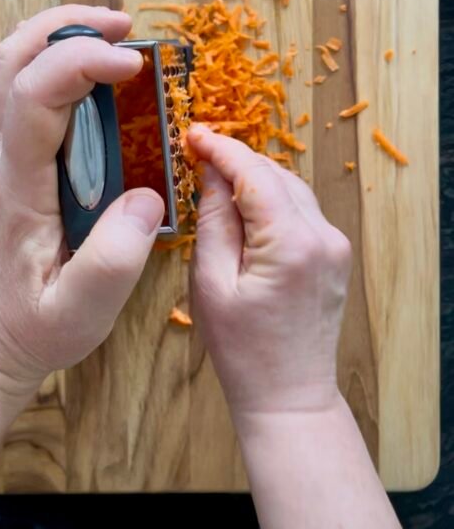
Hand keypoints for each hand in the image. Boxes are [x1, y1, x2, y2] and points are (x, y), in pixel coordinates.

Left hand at [0, 5, 163, 392]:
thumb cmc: (34, 325)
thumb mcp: (80, 312)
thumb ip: (114, 260)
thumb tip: (146, 198)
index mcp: (18, 187)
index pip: (34, 97)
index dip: (80, 64)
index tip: (133, 66)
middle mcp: (1, 157)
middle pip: (12, 59)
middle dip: (68, 27)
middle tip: (126, 29)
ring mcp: (0, 152)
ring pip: (11, 63)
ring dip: (60, 35)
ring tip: (115, 37)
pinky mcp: (11, 155)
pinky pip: (22, 85)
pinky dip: (56, 58)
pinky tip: (97, 73)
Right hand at [188, 126, 350, 423]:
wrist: (288, 395)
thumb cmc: (243, 351)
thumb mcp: (212, 283)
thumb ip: (214, 221)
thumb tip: (212, 174)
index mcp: (290, 243)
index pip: (254, 173)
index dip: (221, 148)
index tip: (193, 133)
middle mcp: (322, 236)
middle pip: (275, 174)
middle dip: (236, 161)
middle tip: (196, 155)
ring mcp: (334, 245)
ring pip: (290, 188)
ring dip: (254, 179)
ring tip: (215, 182)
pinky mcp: (335, 254)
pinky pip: (301, 210)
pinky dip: (272, 200)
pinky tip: (245, 209)